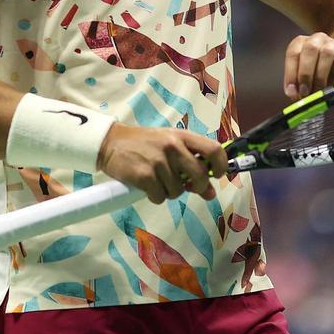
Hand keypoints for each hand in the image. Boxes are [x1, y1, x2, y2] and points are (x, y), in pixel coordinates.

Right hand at [96, 123, 226, 204]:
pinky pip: (160, 197)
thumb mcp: (170, 146)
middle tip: (190, 187)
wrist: (111, 143)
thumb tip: (211, 192)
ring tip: (159, 181)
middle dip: (199, 187)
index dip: (221, 165)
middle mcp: (173, 146)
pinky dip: (155, 197)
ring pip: (178, 191)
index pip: (213, 149)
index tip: (218, 175)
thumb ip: (190, 164)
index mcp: (182, 136)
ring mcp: (158, 161)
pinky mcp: (144, 175)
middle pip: (200, 175)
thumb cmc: (145, 144)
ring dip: (170, 192)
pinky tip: (148, 187)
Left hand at [284, 32, 333, 100]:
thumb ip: (296, 85)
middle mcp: (319, 40)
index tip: (292, 91)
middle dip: (305, 73)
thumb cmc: (319, 75)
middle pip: (310, 48)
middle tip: (305, 92)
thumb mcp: (305, 79)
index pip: (293, 52)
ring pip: (327, 52)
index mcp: (303, 43)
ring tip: (319, 92)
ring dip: (320, 75)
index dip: (291, 73)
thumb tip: (292, 93)